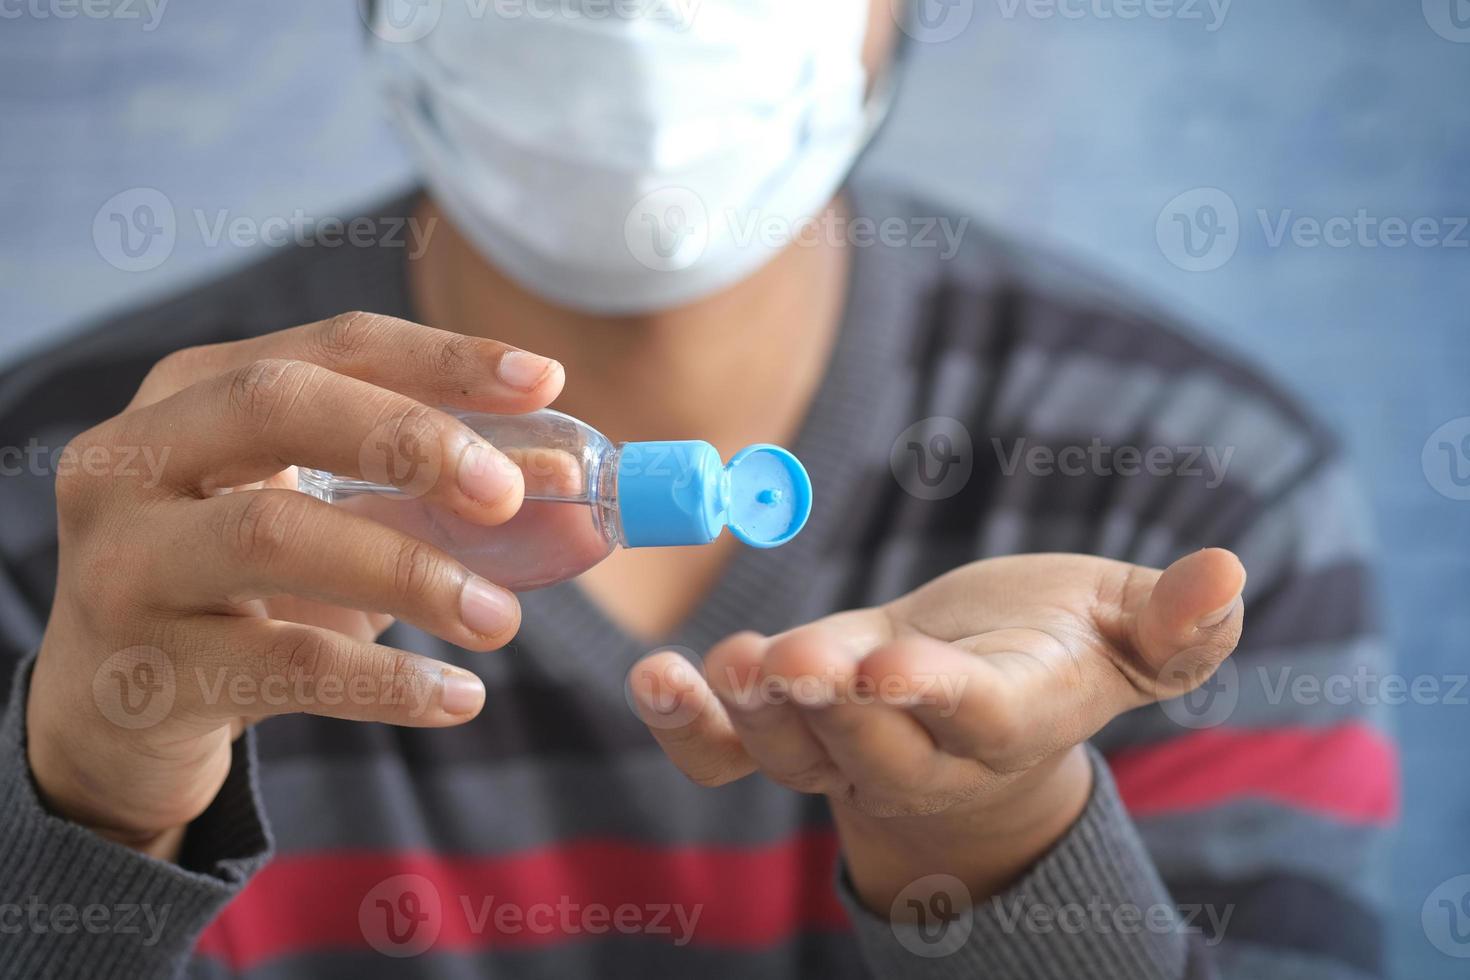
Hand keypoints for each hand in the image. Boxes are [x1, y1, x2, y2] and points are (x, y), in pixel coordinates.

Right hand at [26, 313, 562, 857]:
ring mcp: (123, 561)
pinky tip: (460, 697)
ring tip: (501, 619)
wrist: (116, 714)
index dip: (444, 357)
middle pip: (278, 404)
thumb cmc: (245, 592)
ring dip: (409, 572)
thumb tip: (570, 485)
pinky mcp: (141, 668)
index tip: (546, 380)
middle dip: (410, 439)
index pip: (333, 344)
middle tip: (508, 497)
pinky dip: (385, 681)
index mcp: (195, 392)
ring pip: (273, 534)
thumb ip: (432, 491)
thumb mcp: (330, 519)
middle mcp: (138, 457)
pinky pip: (282, 665)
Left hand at [628, 549, 1245, 910]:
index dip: (933, 696)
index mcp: (1007, 716)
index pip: (971, 716)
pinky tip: (657, 679)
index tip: (891, 666)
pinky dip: (690, 728)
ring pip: (795, 754)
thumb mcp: (1126, 633)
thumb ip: (1175, 621)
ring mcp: (847, 747)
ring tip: (725, 665)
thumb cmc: (1059, 650)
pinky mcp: (793, 730)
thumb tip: (1229, 573)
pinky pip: (731, 756)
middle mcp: (922, 748)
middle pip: (871, 747)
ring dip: (752, 717)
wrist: (984, 705)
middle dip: (827, 709)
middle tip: (784, 662)